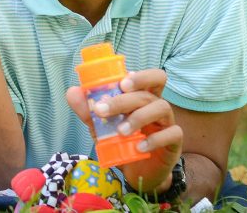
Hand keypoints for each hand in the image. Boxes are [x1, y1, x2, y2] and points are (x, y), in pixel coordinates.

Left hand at [66, 69, 182, 192]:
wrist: (137, 170)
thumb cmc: (121, 141)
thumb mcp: (100, 127)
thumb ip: (88, 110)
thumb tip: (72, 91)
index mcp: (142, 97)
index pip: (151, 77)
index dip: (140, 76)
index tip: (121, 84)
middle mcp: (157, 106)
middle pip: (149, 92)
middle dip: (125, 99)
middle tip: (103, 109)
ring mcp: (168, 123)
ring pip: (162, 108)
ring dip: (138, 118)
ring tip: (120, 132)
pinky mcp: (174, 142)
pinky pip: (172, 133)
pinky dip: (154, 139)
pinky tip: (139, 147)